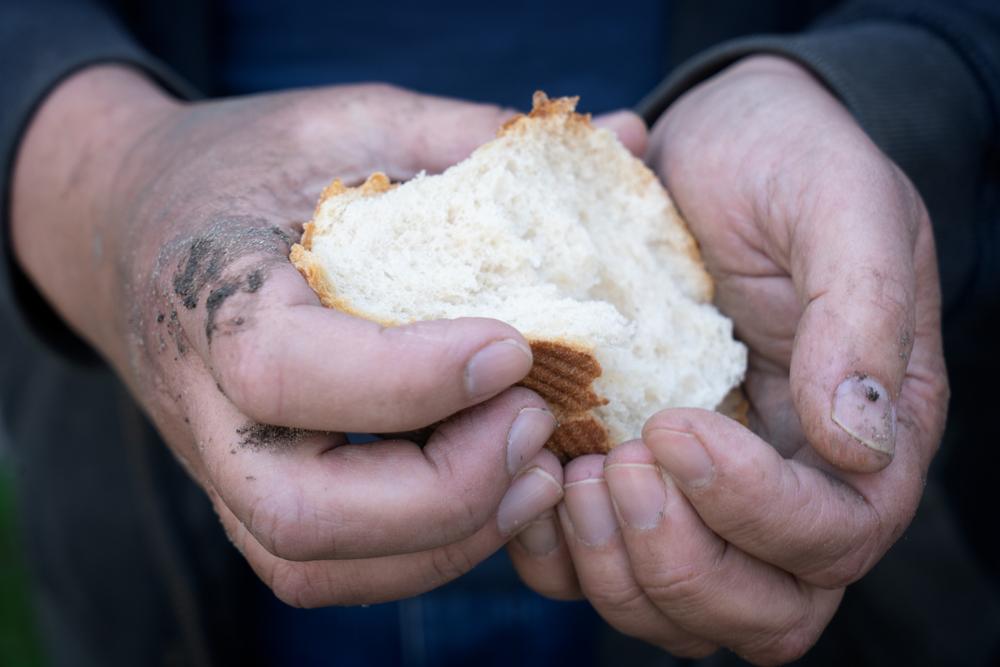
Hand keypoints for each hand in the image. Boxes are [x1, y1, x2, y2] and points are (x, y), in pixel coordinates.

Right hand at [11, 70, 656, 604]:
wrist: (137, 219)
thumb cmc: (252, 162)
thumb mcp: (349, 122)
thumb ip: (470, 137)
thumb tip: (630, 136)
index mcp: (208, 287)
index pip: (284, 369)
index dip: (410, 378)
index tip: (515, 348)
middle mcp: (198, 399)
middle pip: (299, 511)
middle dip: (445, 489)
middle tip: (538, 421)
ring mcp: (218, 463)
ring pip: (314, 562)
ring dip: (447, 537)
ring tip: (539, 467)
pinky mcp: (251, 492)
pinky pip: (329, 568)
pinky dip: (425, 553)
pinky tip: (497, 491)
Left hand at [509, 55, 946, 662]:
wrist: (710, 142)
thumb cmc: (783, 162)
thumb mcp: (840, 206)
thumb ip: (862, 314)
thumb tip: (858, 441)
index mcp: (861, 434)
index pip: (833, 537)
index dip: (756, 511)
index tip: (673, 427)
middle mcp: (790, 485)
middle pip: (762, 610)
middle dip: (681, 561)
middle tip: (616, 467)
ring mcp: (705, 493)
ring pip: (676, 610)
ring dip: (613, 567)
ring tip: (569, 473)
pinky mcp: (633, 477)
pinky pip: (596, 567)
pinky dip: (556, 551)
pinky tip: (529, 478)